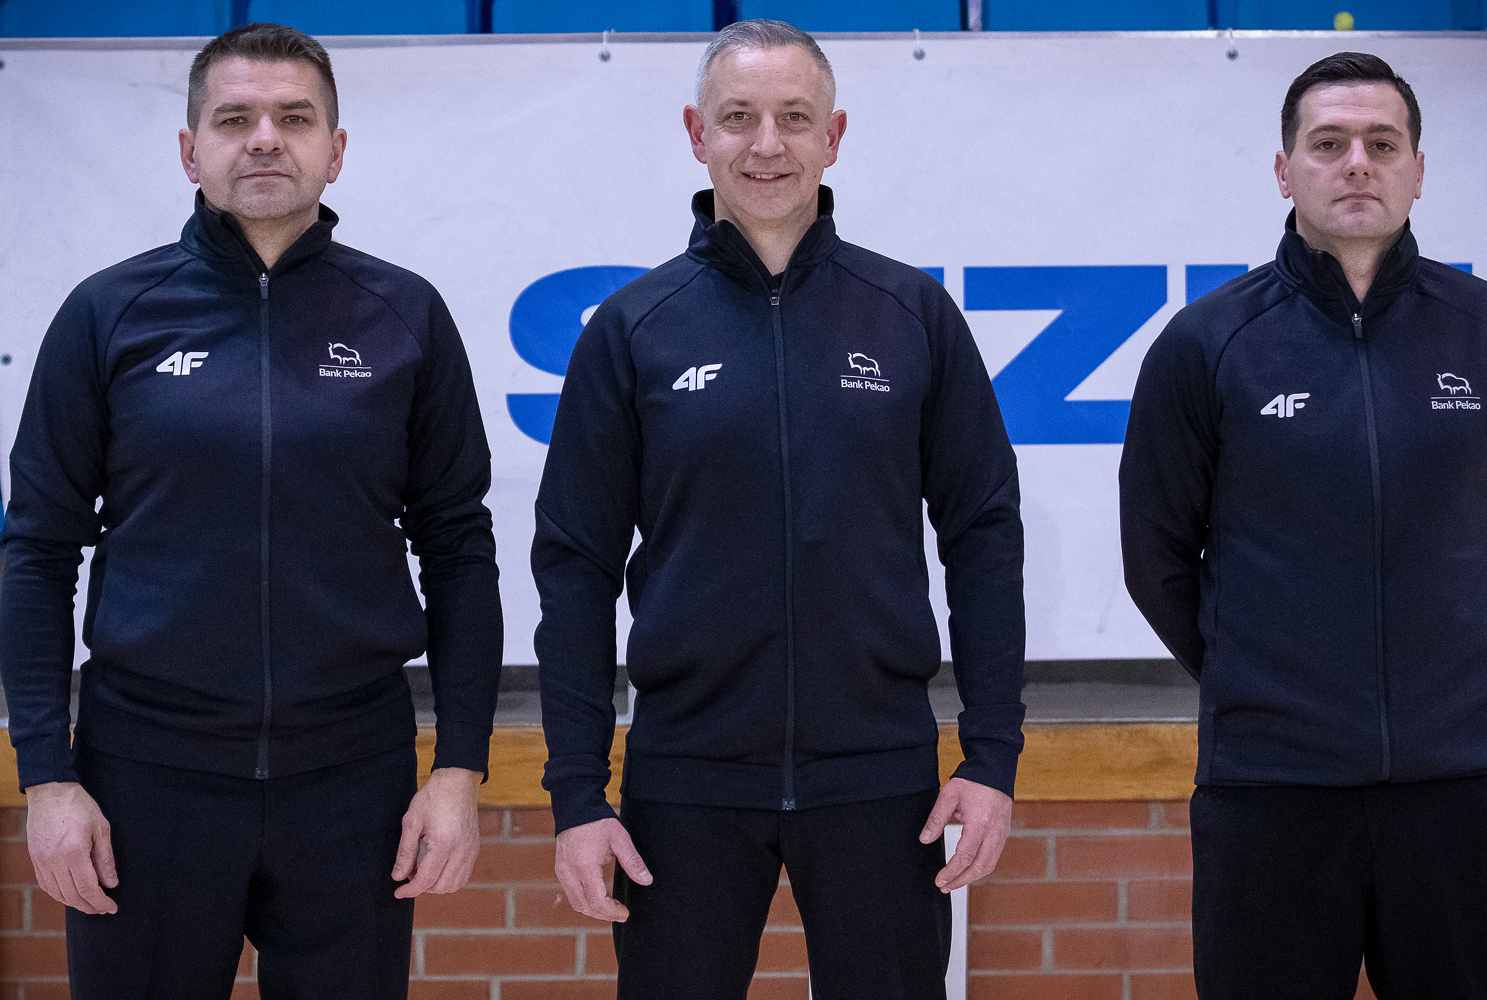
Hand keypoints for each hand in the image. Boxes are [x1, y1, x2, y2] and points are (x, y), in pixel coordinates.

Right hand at [25, 781, 117, 914]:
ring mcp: (41, 861)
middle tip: (104, 909)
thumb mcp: (101, 829)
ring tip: (90, 904)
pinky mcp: (35, 859)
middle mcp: (54, 861)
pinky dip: (60, 894)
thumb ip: (105, 859)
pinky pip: (47, 885)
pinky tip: (72, 895)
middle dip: (90, 906)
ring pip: (57, 893)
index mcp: (74, 852)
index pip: (87, 889)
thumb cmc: (79, 806)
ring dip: (75, 903)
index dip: (100, 902)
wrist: (51, 792)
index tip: (112, 907)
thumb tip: (111, 883)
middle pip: (72, 896)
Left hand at [392, 766, 480, 897]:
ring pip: (454, 884)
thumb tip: (398, 876)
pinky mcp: (474, 848)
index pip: (426, 879)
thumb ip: (405, 852)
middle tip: (409, 875)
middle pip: (441, 887)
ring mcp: (471, 850)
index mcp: (444, 844)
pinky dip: (449, 879)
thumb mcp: (412, 822)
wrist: (457, 782)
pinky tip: (437, 868)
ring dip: (436, 885)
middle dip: (422, 888)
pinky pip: (464, 875)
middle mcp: (461, 851)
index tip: (397, 892)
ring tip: (423, 872)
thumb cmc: (433, 798)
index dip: (410, 890)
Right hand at [554, 816, 651, 921]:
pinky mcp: (560, 869)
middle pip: (585, 906)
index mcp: (584, 866)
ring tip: (611, 908)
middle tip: (621, 913)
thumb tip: (647, 880)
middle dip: (604, 914)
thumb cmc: (598, 822)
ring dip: (593, 909)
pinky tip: (598, 897)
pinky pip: (571, 893)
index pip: (597, 901)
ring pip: (576, 903)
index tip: (625, 913)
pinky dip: (584, 900)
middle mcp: (569, 872)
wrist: (576, 807)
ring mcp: (562, 871)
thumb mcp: (619, 839)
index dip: (612, 911)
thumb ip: (633, 862)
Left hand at [920, 777, 1013, 891]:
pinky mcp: (1004, 833)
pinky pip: (994, 857)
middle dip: (961, 880)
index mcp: (980, 824)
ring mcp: (1002, 834)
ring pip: (989, 865)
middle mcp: (995, 832)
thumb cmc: (973, 781)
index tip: (940, 881)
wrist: (995, 770)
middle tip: (945, 886)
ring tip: (955, 882)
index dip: (951, 872)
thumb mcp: (948, 796)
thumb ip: (936, 819)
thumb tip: (924, 839)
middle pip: (980, 867)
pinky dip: (981, 867)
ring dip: (972, 877)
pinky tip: (969, 869)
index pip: (965, 857)